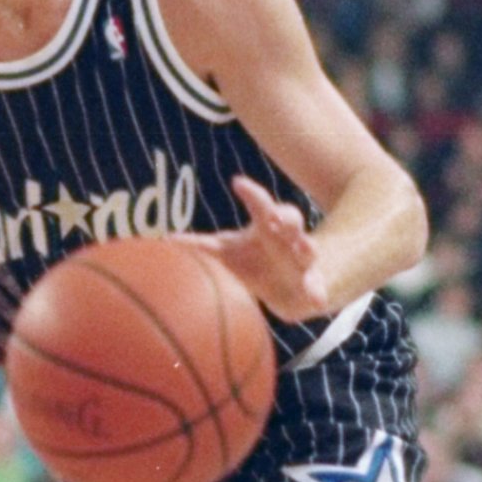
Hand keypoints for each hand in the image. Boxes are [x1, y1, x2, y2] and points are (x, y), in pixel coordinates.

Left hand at [197, 175, 335, 321]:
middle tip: (277, 216)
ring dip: (308, 247)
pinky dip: (316, 291)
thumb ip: (200, 245)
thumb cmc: (252, 261)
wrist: (286, 289)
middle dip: (287, 216)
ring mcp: (302, 261)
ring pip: (308, 250)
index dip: (252, 193)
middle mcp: (289, 239)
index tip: (237, 183)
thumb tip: (165, 240)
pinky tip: (317, 298)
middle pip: (292, 219)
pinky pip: (316, 288)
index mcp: (268, 225)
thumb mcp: (226, 251)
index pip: (262, 204)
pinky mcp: (311, 284)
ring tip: (307, 246)